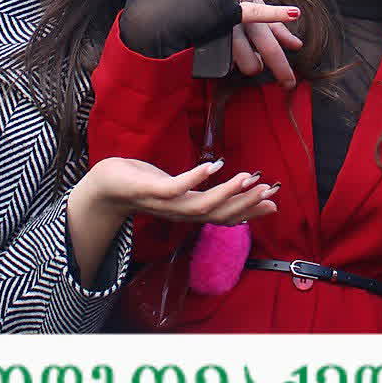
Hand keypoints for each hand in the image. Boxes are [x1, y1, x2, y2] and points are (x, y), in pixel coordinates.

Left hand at [80, 156, 279, 226]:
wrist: (106, 186)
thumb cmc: (145, 183)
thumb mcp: (179, 188)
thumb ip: (202, 190)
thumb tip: (221, 185)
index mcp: (188, 211)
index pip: (224, 217)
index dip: (250, 212)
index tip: (275, 203)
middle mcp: (179, 213)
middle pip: (218, 215)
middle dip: (245, 203)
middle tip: (269, 190)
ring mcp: (164, 203)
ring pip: (201, 205)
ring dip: (226, 193)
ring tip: (248, 177)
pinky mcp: (150, 189)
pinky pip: (175, 188)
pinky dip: (195, 178)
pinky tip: (212, 165)